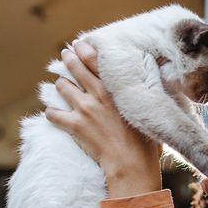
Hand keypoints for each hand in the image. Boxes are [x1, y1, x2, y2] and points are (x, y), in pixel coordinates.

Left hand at [44, 41, 161, 197]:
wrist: (131, 162)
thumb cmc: (145, 140)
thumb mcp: (148, 109)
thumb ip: (144, 93)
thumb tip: (154, 79)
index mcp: (116, 88)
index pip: (94, 59)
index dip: (83, 49)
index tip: (79, 45)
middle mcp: (98, 94)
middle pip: (74, 67)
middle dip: (68, 59)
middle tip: (66, 55)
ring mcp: (84, 108)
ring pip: (61, 86)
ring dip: (62, 87)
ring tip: (64, 88)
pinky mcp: (74, 125)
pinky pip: (52, 113)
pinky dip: (53, 113)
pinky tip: (57, 115)